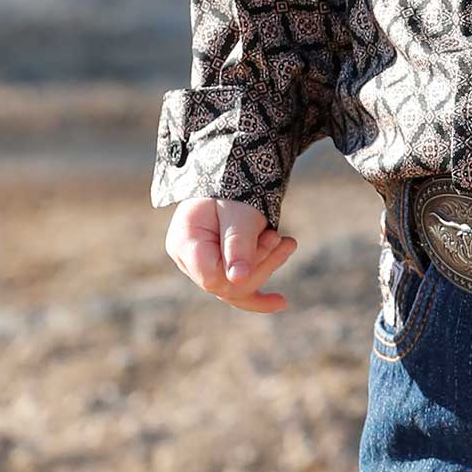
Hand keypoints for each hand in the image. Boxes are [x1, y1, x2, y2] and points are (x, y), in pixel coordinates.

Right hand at [164, 196, 297, 312]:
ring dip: (266, 267)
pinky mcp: (217, 267)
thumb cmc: (231, 186)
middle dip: (261, 264)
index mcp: (184, 243)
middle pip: (226, 285)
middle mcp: (188, 260)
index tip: (273, 239)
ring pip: (235, 287)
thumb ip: (237, 242)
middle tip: (284, 239)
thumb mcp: (238, 210)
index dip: (246, 267)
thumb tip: (239, 279)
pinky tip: (281, 302)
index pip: (213, 277)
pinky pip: (236, 289)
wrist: (230, 170)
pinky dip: (259, 293)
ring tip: (287, 243)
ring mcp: (202, 266)